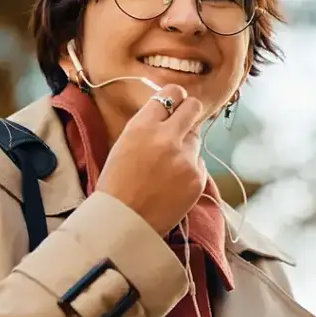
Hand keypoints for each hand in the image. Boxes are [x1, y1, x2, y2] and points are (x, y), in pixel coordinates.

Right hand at [97, 84, 206, 235]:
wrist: (123, 223)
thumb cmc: (116, 185)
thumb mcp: (123, 145)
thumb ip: (146, 126)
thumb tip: (167, 113)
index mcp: (142, 127)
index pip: (171, 93)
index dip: (174, 99)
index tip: (175, 105)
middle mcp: (167, 138)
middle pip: (194, 107)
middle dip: (190, 112)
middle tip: (183, 124)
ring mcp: (185, 159)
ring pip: (196, 139)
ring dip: (186, 147)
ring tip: (167, 168)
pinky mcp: (197, 178)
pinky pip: (199, 164)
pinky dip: (189, 171)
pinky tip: (172, 184)